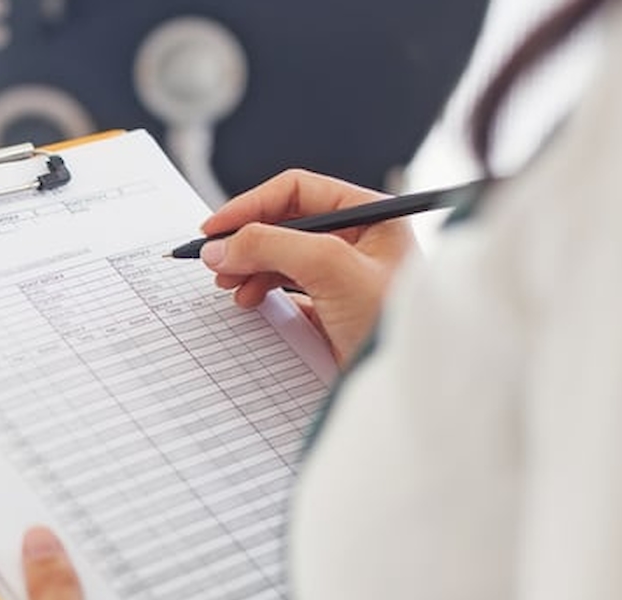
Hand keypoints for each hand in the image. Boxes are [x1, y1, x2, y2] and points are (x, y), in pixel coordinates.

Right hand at [198, 169, 418, 363]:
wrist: (406, 386)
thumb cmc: (391, 322)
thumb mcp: (330, 268)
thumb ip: (272, 246)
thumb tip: (222, 245)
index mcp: (369, 214)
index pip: (297, 191)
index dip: (251, 205)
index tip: (215, 228)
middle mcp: (358, 238)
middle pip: (284, 223)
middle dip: (246, 240)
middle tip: (217, 260)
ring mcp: (345, 273)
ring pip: (281, 255)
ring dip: (249, 266)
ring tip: (231, 285)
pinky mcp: (333, 305)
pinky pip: (287, 286)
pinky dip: (262, 290)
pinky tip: (251, 302)